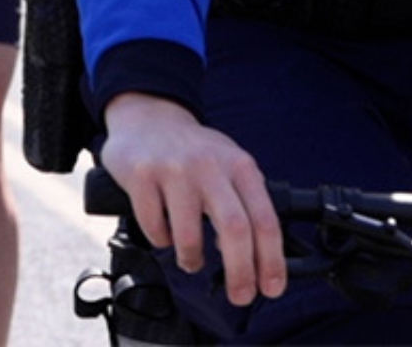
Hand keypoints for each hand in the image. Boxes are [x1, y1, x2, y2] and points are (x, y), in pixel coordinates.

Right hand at [98, 93, 286, 306]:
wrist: (147, 116)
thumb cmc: (194, 151)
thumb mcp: (230, 166)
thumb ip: (244, 203)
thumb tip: (255, 258)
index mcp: (240, 166)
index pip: (265, 220)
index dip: (271, 261)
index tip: (271, 288)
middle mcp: (209, 166)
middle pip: (234, 230)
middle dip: (240, 272)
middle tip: (239, 295)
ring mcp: (173, 170)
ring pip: (189, 235)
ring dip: (192, 259)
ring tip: (192, 262)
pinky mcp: (140, 175)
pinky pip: (153, 225)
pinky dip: (160, 240)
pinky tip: (164, 234)